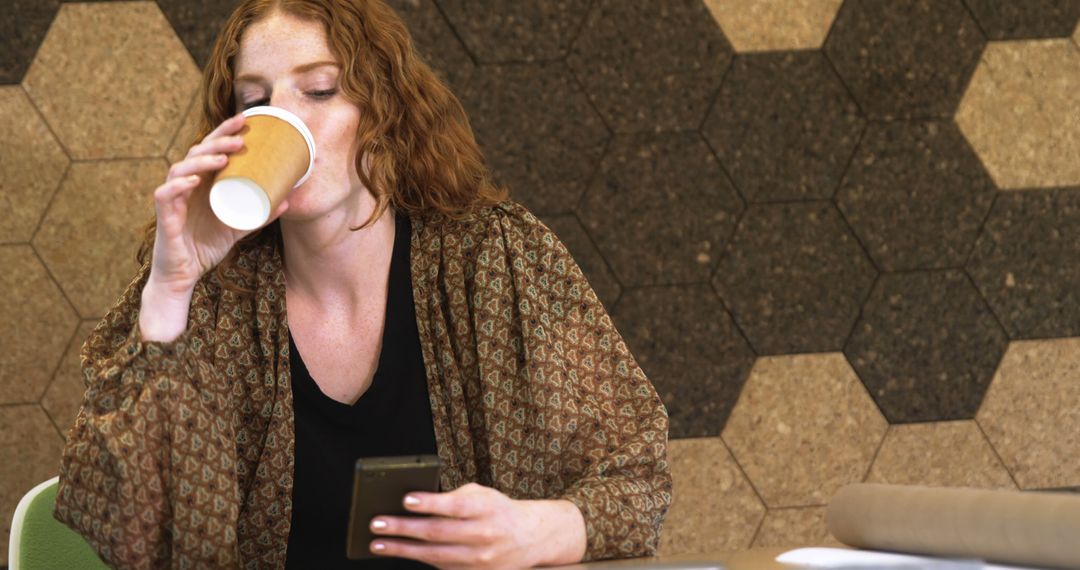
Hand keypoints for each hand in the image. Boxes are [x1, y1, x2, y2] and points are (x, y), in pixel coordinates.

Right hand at [149, 112, 287, 295]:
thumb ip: (259, 215)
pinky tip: (194, 181)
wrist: (184, 275)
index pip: (210, 149)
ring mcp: (173, 198)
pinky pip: (165, 194)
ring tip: (224, 158)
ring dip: (202, 160)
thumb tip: (288, 201)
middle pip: (196, 152)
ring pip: (180, 169)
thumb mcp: (238, 228)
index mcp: (202, 183)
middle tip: (241, 137)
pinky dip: (178, 185)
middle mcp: (185, 185)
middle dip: (217, 141)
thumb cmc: (206, 246)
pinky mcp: (163, 215)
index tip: (245, 121)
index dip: (224, 133)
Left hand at [369, 482, 585, 568]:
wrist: (530, 538)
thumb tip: (415, 503)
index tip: (406, 499)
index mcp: (487, 508)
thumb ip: (454, 497)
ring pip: (435, 555)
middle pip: (438, 533)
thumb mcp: (482, 495)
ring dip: (403, 550)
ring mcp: (480, 559)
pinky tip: (400, 553)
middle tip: (377, 523)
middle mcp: (485, 535)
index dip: (431, 503)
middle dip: (404, 528)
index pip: (456, 506)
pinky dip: (418, 560)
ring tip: (378, 543)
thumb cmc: (498, 510)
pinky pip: (442, 567)